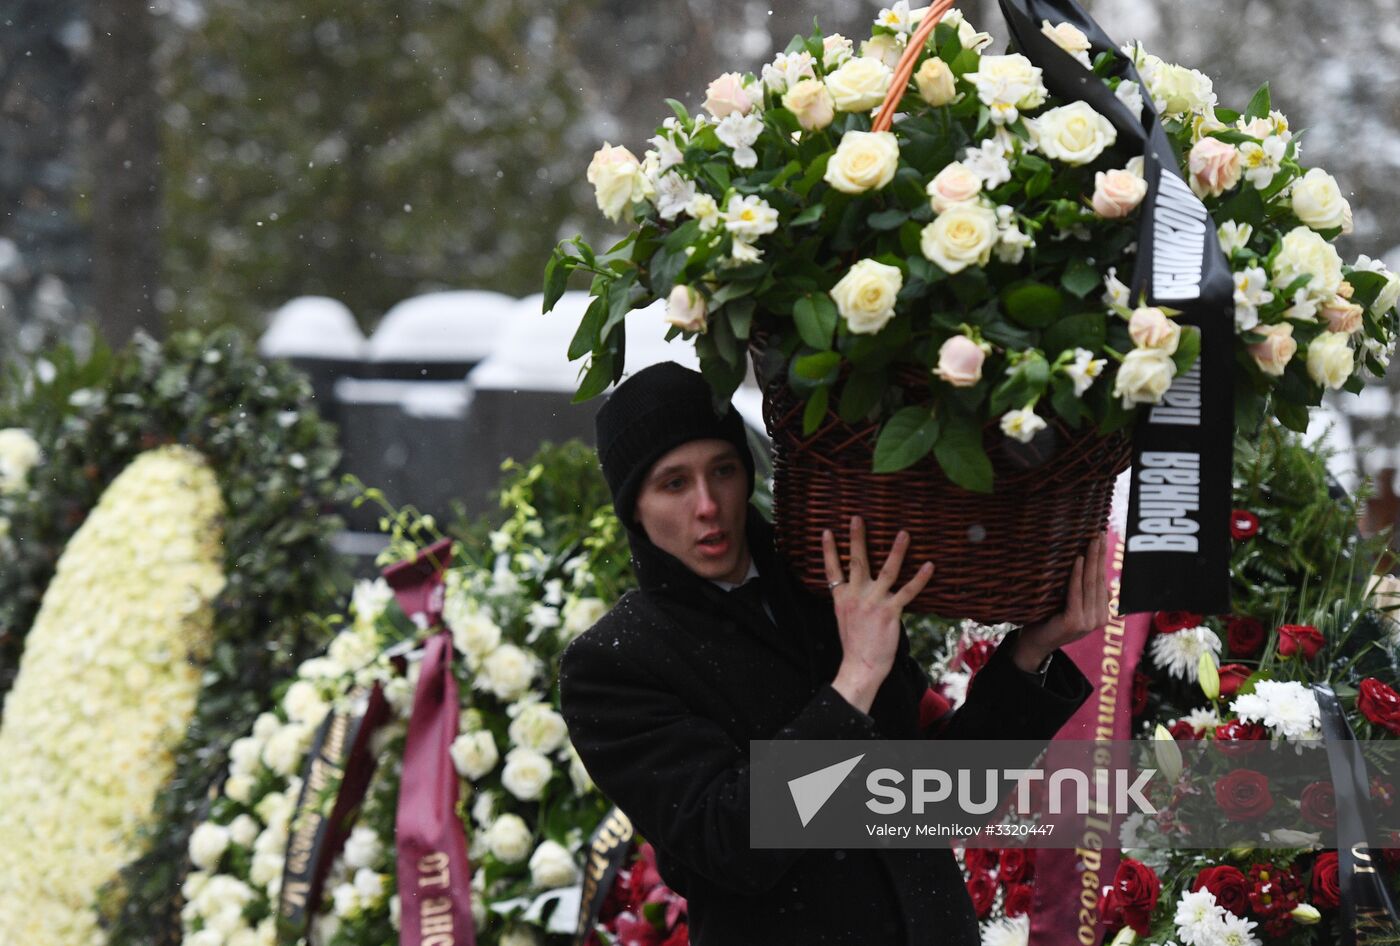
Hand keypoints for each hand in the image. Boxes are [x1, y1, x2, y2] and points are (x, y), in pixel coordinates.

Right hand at [823, 516, 934, 713]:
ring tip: (903, 533)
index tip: (827, 531)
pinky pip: (908, 591)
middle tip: (858, 518)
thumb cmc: (854, 644)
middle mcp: (855, 596)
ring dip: (896, 550)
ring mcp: (873, 602)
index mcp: (841, 597)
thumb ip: (850, 600)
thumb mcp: (844, 618)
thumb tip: (858, 586)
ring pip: (886, 570)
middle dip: (857, 538)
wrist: (860, 665)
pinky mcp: (890, 611)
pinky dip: (920, 578)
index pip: (831, 569)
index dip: (828, 549)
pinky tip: (929, 565)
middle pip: (856, 561)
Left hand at [1010, 532, 1110, 672]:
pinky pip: (1076, 592)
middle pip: (1098, 580)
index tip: (1101, 538)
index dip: (1102, 559)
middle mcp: (1099, 618)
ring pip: (1090, 584)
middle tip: (1098, 533)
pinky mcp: (1075, 622)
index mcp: (1101, 614)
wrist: (1034, 644)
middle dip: (1099, 554)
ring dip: (1091, 559)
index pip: (1102, 580)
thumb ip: (1085, 595)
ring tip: (1091, 540)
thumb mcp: (1070, 606)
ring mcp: (1088, 622)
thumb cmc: (1048, 620)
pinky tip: (1078, 558)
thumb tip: (1100, 580)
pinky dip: (1076, 574)